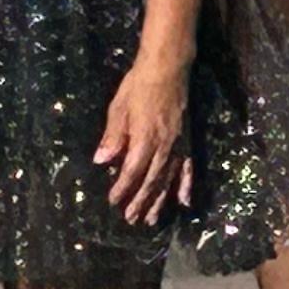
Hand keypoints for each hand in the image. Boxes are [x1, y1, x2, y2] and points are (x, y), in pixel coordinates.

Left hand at [91, 52, 194, 227]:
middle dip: (141, 201)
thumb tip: (101, 161)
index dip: (123, 188)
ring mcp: (178, 143)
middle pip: (152, 179)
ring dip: (160, 200)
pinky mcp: (187, 140)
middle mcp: (164, 145)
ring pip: (169, 178)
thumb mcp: (119, 108)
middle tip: (131, 219)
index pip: (132, 170)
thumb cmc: (138, 86)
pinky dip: (185, 185)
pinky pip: (188, 167)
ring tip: (151, 219)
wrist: (168, 68)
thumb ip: (113, 136)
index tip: (113, 202)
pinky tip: (184, 202)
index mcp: (145, 137)